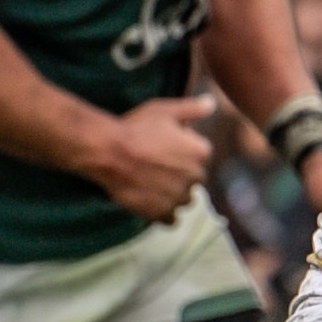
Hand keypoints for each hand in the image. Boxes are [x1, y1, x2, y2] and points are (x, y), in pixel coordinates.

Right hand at [97, 95, 215, 222]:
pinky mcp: (162, 213)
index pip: (200, 154)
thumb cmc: (137, 127)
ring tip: (152, 182)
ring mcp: (179, 197)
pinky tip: (151, 201)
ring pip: (184, 199)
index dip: (182, 149)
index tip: (165, 145)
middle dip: (180, 173)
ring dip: (173, 194)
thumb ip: (193, 108)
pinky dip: (164, 212)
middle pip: (194, 178)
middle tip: (155, 163)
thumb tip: (212, 103)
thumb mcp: (165, 110)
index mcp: (201, 152)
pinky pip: (171, 219)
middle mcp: (195, 177)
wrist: (109, 152)